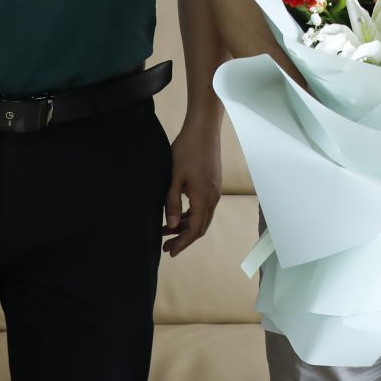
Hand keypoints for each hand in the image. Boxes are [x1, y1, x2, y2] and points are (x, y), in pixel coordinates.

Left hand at [163, 119, 222, 256]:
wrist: (203, 129)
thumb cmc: (187, 150)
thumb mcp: (174, 177)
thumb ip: (172, 202)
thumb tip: (171, 225)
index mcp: (204, 198)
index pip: (195, 230)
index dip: (182, 243)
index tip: (170, 251)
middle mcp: (213, 197)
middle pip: (200, 227)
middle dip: (183, 238)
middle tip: (166, 247)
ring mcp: (214, 190)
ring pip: (202, 217)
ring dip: (186, 226)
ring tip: (167, 230)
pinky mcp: (212, 184)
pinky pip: (203, 206)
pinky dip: (191, 214)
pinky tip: (177, 213)